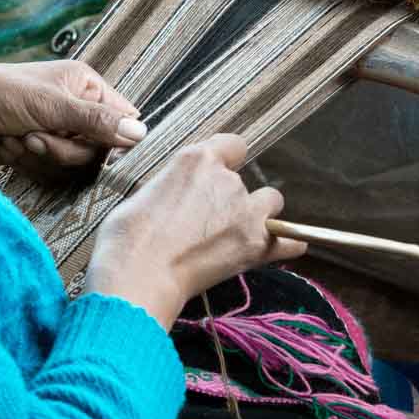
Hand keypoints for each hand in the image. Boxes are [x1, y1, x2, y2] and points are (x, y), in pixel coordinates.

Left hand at [0, 61, 146, 169]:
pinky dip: (32, 164)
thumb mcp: (51, 105)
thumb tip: (140, 134)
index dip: (117, 138)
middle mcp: (75, 109)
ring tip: (21, 138)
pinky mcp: (37, 153)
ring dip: (46, 156)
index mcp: (85, 85)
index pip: (123, 118)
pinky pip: (53, 172)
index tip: (106, 152)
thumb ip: (96, 122)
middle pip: (99, 148)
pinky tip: (11, 147)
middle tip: (39, 136)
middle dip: (66, 148)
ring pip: (75, 164)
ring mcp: (56, 133)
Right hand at [84, 134, 306, 329]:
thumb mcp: (144, 193)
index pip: (232, 145)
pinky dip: (287, 245)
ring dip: (260, 214)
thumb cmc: (128, 236)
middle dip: (231, 198)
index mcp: (197, 160)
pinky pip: (289, 240)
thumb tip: (180, 197)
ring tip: (236, 235)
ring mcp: (246, 212)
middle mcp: (227, 180)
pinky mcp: (256, 245)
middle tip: (208, 222)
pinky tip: (281, 248)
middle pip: (245, 181)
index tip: (214, 177)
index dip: (225, 161)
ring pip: (271, 203)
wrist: (139, 272)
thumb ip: (174, 187)